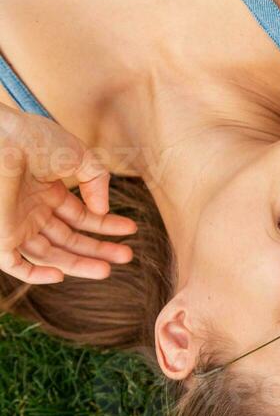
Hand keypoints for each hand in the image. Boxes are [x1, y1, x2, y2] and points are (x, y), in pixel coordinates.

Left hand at [0, 110, 135, 283]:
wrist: (1, 141)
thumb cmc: (33, 140)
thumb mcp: (78, 155)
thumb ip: (97, 180)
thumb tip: (103, 210)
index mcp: (47, 190)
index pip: (80, 216)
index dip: (106, 224)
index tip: (130, 228)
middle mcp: (32, 210)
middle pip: (68, 239)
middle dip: (98, 248)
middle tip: (126, 255)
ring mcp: (16, 225)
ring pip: (48, 255)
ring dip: (78, 264)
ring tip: (106, 270)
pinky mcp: (0, 237)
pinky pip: (15, 264)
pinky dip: (36, 274)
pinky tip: (61, 276)